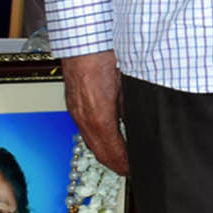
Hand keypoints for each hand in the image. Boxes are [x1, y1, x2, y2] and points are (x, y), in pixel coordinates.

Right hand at [62, 51, 126, 175]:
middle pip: (100, 153)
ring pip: (90, 143)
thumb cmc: (105, 59)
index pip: (114, 152)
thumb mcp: (128, 86)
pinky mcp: (73, 106)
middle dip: (115, 164)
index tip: (135, 169)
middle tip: (129, 170)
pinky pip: (85, 131)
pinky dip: (97, 140)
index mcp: (100, 117)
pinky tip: (106, 139)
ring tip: (120, 160)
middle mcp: (85, 119)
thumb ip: (131, 108)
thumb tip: (139, 123)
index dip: (125, 164)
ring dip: (105, 154)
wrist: (84, 43)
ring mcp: (76, 113)